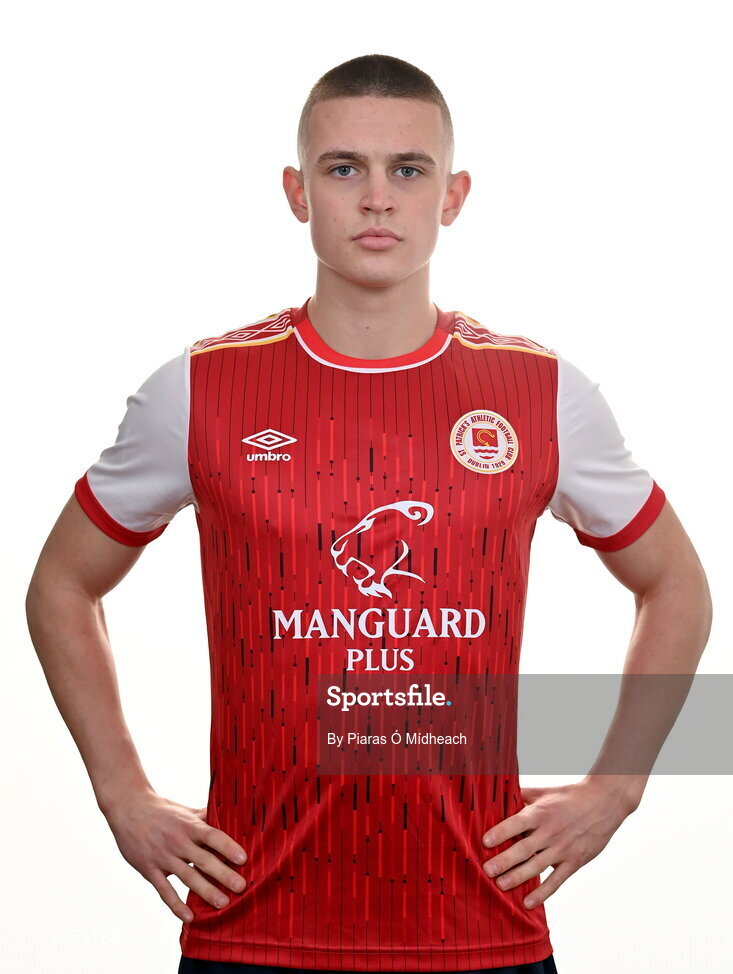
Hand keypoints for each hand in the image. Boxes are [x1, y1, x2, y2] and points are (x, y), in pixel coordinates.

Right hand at [102, 789, 247, 922]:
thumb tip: (230, 816)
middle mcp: (177, 841)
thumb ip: (205, 817)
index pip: (212, 836)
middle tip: (241, 887)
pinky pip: (164, 890)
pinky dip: (176, 905)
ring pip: (187, 877)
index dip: (228, 847)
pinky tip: (189, 917)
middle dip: (223, 874)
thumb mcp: (185, 811)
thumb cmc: (162, 810)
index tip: (243, 859)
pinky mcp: (149, 869)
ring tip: (223, 903)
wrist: (129, 808)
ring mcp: (163, 857)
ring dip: (206, 891)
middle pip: (203, 860)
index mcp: (189, 825)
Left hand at [481, 779, 636, 909]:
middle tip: (487, 870)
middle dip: (504, 860)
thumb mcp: (544, 792)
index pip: (517, 823)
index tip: (485, 841)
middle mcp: (551, 831)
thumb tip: (498, 793)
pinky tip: (528, 902)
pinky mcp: (574, 861)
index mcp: (541, 812)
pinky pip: (557, 880)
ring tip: (500, 885)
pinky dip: (542, 893)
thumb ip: (522, 796)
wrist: (603, 803)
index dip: (501, 832)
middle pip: (524, 848)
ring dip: (518, 877)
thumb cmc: (569, 796)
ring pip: (537, 866)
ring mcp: (563, 848)